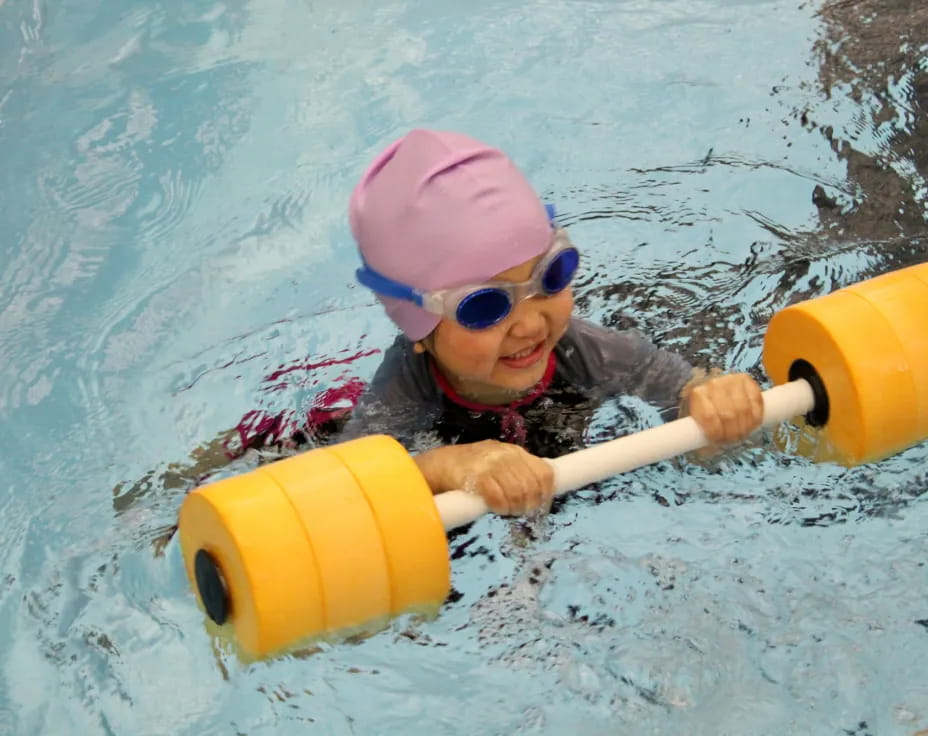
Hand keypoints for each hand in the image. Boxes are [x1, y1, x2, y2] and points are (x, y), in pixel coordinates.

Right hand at [413, 440, 553, 515]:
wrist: (441, 464)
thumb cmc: (472, 467)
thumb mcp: (498, 461)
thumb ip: (517, 471)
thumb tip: (538, 492)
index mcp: (516, 452)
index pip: (544, 473)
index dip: (546, 493)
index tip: (540, 505)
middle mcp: (507, 456)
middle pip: (532, 487)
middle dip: (529, 504)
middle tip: (519, 510)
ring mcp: (492, 465)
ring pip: (518, 494)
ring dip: (514, 508)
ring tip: (506, 510)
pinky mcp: (478, 477)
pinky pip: (499, 498)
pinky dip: (501, 507)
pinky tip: (496, 508)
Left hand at [682, 372, 763, 445]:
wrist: (712, 390)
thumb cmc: (704, 409)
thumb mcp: (696, 420)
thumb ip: (700, 435)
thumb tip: (709, 452)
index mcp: (697, 394)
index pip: (708, 416)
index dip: (716, 433)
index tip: (718, 442)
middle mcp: (714, 384)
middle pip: (728, 414)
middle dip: (732, 433)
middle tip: (733, 441)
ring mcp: (731, 380)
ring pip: (743, 408)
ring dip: (745, 427)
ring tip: (742, 434)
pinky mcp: (746, 380)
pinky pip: (756, 400)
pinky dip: (757, 416)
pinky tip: (754, 424)